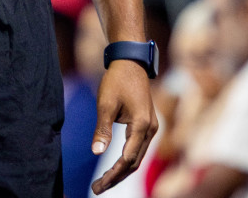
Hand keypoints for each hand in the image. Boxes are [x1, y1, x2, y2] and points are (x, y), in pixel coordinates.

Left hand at [91, 61, 157, 192]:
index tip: (98, 185)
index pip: (127, 159)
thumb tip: (96, 152)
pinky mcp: (147, 125)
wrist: (130, 63)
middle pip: (134, 163)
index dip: (113, 174)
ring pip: (138, 157)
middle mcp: (150, 129)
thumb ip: (102, 129)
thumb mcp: (105, 104)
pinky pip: (138, 148)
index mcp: (142, 125)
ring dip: (122, 171)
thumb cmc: (116, 81)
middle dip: (116, 178)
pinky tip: (114, 167)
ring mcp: (151, 128)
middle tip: (97, 189)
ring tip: (104, 183)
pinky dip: (127, 161)